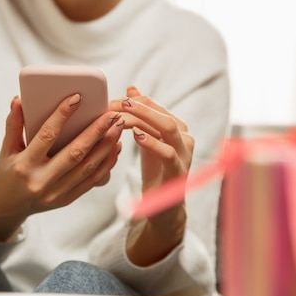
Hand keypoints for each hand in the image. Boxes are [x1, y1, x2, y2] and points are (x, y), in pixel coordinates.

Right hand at [0, 94, 122, 240]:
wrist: (8, 206)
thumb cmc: (8, 172)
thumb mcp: (6, 149)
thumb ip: (13, 124)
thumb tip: (18, 99)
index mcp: (24, 165)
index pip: (46, 136)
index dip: (61, 116)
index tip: (76, 98)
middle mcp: (41, 181)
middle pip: (74, 153)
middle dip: (96, 132)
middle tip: (111, 114)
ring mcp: (56, 193)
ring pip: (87, 168)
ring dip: (106, 146)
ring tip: (118, 127)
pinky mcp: (67, 200)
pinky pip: (91, 181)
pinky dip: (106, 163)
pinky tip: (115, 147)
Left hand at [111, 86, 193, 264]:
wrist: (164, 207)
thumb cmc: (155, 170)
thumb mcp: (146, 139)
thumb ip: (141, 116)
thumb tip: (131, 89)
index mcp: (177, 127)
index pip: (155, 106)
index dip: (133, 101)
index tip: (111, 100)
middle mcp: (185, 137)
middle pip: (162, 114)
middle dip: (138, 107)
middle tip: (116, 104)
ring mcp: (185, 154)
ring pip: (168, 128)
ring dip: (144, 119)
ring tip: (123, 115)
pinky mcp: (179, 171)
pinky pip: (168, 153)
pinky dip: (151, 142)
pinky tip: (136, 136)